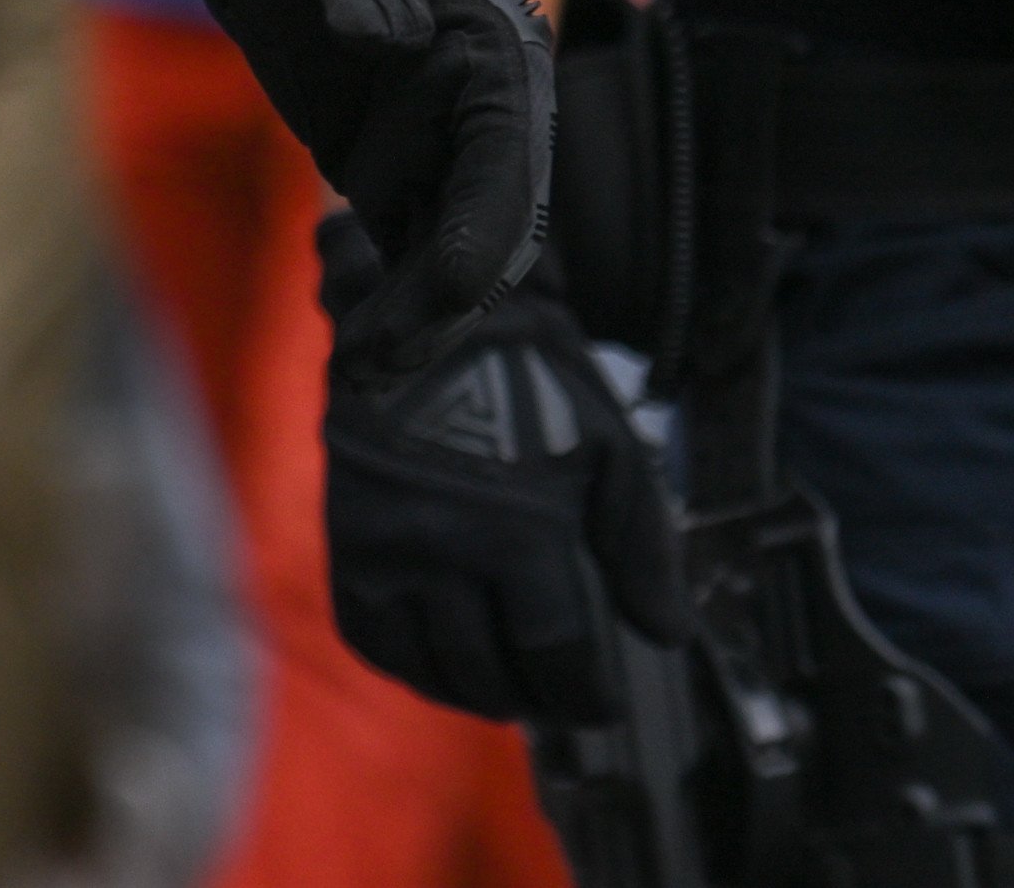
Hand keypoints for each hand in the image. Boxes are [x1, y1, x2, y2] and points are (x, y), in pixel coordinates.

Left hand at [144, 0, 552, 327]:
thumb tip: (388, 38)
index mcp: (496, 55)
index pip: (510, 162)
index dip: (486, 230)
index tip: (452, 286)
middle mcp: (480, 112)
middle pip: (485, 228)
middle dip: (445, 299)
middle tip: (388, 355)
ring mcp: (434, 145)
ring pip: (445, 254)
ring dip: (414, 319)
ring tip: (365, 373)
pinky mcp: (386, 166)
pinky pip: (400, 250)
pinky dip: (385, 304)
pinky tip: (356, 354)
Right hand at [317, 211, 687, 725]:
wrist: (440, 311)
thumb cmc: (539, 381)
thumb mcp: (613, 454)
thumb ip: (643, 554)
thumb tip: (667, 637)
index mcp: (519, 531)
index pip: (556, 656)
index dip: (586, 695)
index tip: (603, 703)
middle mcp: (444, 550)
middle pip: (490, 672)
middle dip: (535, 698)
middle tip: (559, 696)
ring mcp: (385, 546)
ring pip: (425, 664)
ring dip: (470, 691)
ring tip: (504, 688)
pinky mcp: (346, 536)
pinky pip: (368, 633)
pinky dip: (405, 663)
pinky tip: (438, 660)